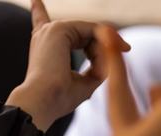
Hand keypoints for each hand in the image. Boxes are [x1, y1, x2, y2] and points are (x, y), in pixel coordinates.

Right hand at [5, 0, 128, 130]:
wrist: (44, 101)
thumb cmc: (62, 97)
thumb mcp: (85, 82)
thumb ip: (97, 66)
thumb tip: (110, 53)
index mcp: (46, 45)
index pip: (42, 22)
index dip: (39, 11)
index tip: (35, 0)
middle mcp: (46, 34)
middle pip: (88, 36)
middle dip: (104, 53)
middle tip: (125, 50)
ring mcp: (52, 30)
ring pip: (93, 34)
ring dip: (103, 54)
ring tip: (99, 70)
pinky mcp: (59, 29)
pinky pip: (93, 31)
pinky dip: (102, 48)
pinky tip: (104, 57)